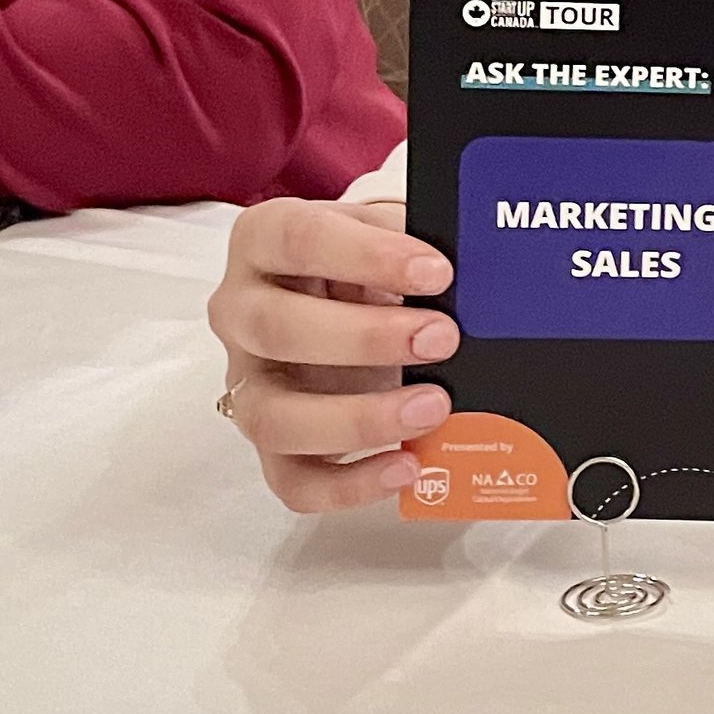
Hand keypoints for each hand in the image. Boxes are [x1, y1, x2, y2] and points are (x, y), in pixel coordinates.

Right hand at [207, 197, 457, 514]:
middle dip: (366, 338)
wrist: (336, 294)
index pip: (296, 240)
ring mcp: (249, 383)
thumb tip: (472, 265)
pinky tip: (407, 465)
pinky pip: (291, 480)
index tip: (436, 271)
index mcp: (262, 240)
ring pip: (273, 416)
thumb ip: (408, 238)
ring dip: (358, 418)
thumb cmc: (356, 260)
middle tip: (441, 338)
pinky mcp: (271, 443)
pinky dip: (349, 484)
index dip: (366, 256)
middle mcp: (240, 313)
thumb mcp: (380, 229)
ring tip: (432, 408)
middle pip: (277, 330)